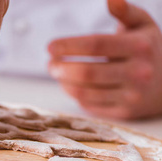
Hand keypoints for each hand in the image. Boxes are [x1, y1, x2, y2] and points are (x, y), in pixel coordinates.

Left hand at [48, 0, 161, 119]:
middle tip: (49, 64)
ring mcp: (133, 95)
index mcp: (140, 46)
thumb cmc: (146, 49)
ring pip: (85, 92)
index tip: (50, 47)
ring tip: (57, 72)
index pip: (97, 45)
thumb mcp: (142, 25)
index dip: (69, 45)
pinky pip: (89, 105)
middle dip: (61, 68)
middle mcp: (139, 72)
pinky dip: (74, 94)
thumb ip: (125, 11)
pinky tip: (69, 84)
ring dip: (63, 82)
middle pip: (87, 72)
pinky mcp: (125, 112)